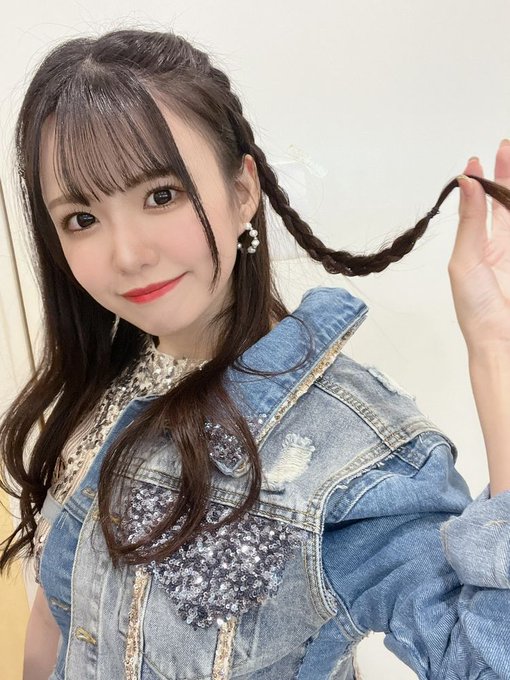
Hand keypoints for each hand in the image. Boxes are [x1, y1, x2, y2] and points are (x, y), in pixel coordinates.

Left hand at [449, 139, 509, 352]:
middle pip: (506, 203)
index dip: (481, 182)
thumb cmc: (476, 310)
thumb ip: (470, 222)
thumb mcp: (466, 261)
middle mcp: (500, 247)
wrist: (500, 340)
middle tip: (505, 147)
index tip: (478, 159)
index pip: (480, 207)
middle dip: (506, 174)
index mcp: (478, 248)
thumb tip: (464, 185)